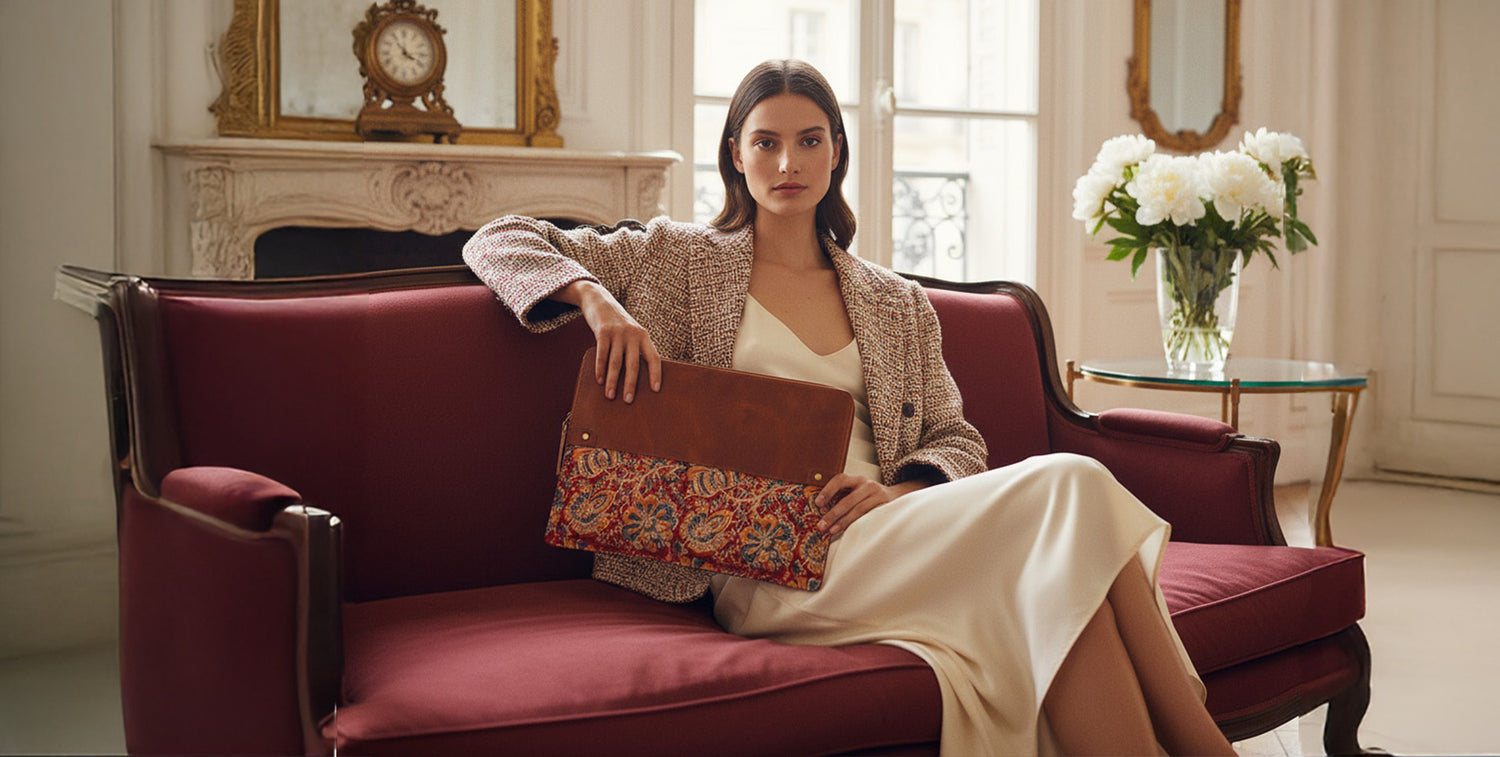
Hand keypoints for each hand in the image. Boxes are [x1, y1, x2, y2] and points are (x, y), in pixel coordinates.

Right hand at [558, 280, 661, 402]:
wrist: (600, 301)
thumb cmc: (618, 324)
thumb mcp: (632, 333)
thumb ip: (636, 349)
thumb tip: (637, 377)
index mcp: (644, 336)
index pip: (654, 358)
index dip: (656, 374)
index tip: (656, 390)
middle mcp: (633, 334)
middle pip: (633, 364)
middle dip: (631, 384)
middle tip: (629, 401)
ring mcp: (618, 333)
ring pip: (616, 362)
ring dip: (613, 381)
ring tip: (610, 396)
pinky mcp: (603, 331)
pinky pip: (602, 354)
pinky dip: (600, 369)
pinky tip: (599, 381)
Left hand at [814, 474, 926, 534]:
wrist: (897, 497)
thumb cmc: (868, 497)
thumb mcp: (856, 491)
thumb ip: (842, 497)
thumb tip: (823, 511)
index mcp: (857, 479)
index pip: (840, 479)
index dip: (828, 490)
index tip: (818, 503)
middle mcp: (868, 485)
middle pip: (848, 500)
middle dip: (833, 514)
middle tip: (821, 525)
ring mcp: (878, 496)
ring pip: (858, 510)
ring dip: (843, 522)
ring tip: (831, 531)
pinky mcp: (885, 507)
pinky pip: (869, 517)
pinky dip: (858, 525)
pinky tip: (849, 532)